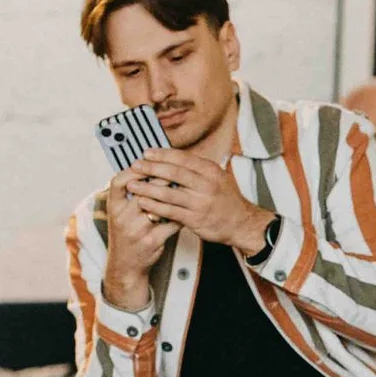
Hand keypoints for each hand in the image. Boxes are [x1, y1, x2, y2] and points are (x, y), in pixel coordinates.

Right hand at [100, 169, 177, 310]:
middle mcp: (122, 216)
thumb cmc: (126, 234)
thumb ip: (128, 195)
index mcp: (113, 207)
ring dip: (173, 196)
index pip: (119, 181)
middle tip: (176, 172)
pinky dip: (180, 216)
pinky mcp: (151, 240)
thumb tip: (146, 170)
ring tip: (185, 188)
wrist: (125, 265)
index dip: (134, 171)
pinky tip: (188, 210)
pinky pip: (170, 223)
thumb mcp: (119, 213)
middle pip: (143, 191)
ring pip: (159, 206)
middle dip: (160, 179)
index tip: (148, 163)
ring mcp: (137, 229)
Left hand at [128, 148, 272, 253]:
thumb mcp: (216, 177)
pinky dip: (154, 206)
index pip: (182, 158)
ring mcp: (200, 202)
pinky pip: (169, 211)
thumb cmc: (226, 200)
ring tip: (132, 185)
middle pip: (173, 172)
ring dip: (147, 188)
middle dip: (150, 168)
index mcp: (210, 171)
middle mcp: (206, 184)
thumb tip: (171, 157)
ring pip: (168, 192)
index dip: (162, 154)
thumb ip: (196, 168)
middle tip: (135, 166)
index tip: (147, 153)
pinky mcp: (195, 219)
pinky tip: (143, 202)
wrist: (242, 223)